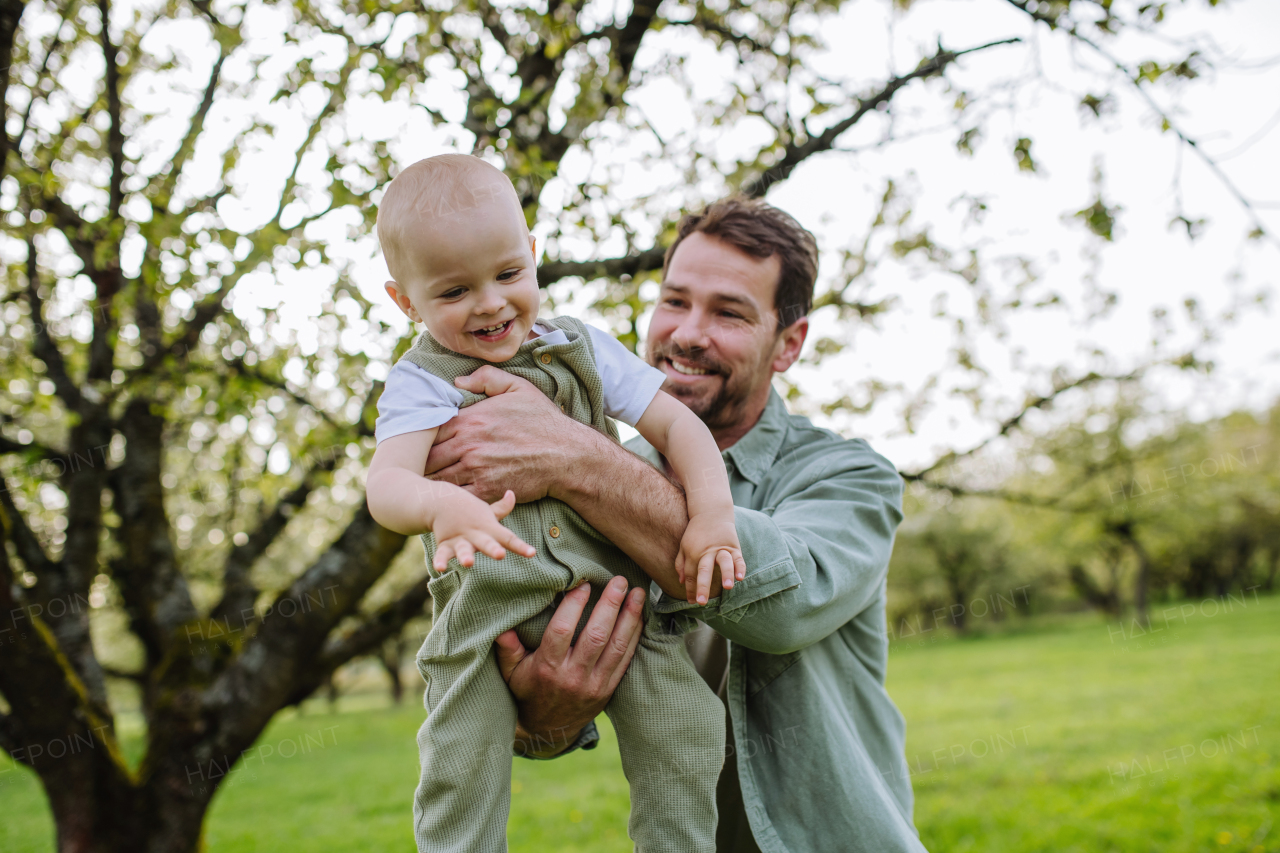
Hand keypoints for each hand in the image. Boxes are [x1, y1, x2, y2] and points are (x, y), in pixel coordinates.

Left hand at [426, 366, 594, 502]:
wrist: (566, 455)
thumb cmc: (543, 421)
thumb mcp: (518, 387)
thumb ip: (485, 378)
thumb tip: (457, 381)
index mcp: (470, 420)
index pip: (428, 430)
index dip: (419, 438)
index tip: (416, 442)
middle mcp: (468, 445)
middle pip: (427, 457)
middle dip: (417, 463)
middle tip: (410, 467)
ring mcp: (476, 469)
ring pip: (437, 479)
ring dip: (427, 482)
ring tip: (419, 484)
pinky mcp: (486, 490)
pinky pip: (456, 497)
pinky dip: (447, 498)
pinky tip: (444, 497)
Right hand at [432, 489, 535, 570]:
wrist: (440, 499)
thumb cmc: (469, 510)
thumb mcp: (486, 511)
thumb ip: (501, 508)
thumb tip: (512, 494)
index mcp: (489, 528)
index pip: (508, 538)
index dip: (520, 546)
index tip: (532, 553)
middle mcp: (476, 535)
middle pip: (486, 543)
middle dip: (493, 549)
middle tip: (500, 555)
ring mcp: (460, 539)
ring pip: (463, 549)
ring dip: (465, 556)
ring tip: (468, 563)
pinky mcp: (445, 544)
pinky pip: (442, 554)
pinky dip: (440, 560)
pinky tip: (439, 568)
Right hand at [494, 577, 645, 757]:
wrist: (549, 729)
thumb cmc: (528, 692)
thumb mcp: (511, 673)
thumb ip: (507, 649)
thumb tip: (501, 626)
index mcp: (548, 668)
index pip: (562, 631)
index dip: (574, 605)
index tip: (583, 584)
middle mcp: (573, 676)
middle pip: (596, 635)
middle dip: (610, 605)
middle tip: (619, 580)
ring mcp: (595, 684)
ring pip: (617, 646)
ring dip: (630, 617)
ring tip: (638, 592)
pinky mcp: (609, 689)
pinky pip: (626, 660)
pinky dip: (634, 636)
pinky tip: (640, 616)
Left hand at [675, 511, 746, 604]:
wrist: (711, 512)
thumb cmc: (696, 532)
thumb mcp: (683, 545)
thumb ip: (680, 563)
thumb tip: (680, 581)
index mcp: (692, 552)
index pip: (690, 574)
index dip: (690, 589)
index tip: (691, 602)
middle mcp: (706, 551)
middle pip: (704, 570)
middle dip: (702, 586)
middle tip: (701, 602)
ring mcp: (721, 548)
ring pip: (724, 562)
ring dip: (725, 574)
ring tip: (727, 587)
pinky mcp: (733, 546)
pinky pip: (738, 558)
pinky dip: (740, 567)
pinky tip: (740, 577)